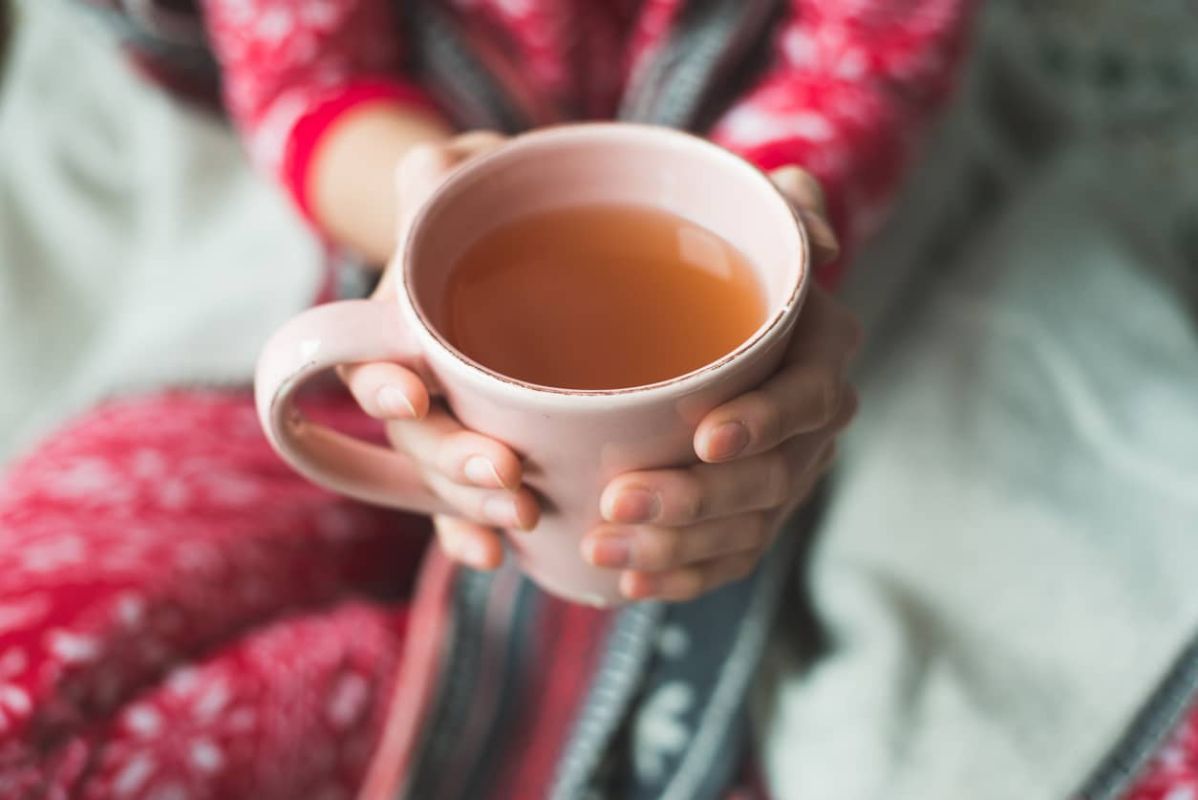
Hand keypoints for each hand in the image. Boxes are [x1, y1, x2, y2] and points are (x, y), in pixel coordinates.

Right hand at [340, 131, 540, 569]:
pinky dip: (477, 532)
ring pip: (447, 480)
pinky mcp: (495, 452)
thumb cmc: (491, 211)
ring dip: (473, 505)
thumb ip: (444, 175)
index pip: (374, 364)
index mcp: (394, 329)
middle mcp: (414, 386)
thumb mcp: (465, 178)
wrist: (526, 246)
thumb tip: (434, 170)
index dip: (386, 385)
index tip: (409, 394)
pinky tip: (501, 558)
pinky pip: (478, 504)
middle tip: (505, 477)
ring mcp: (453, 426)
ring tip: (519, 520)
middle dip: (451, 462)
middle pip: (417, 438)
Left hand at [582, 166, 862, 601]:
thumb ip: (783, 208)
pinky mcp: (754, 514)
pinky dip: (682, 577)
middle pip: (770, 479)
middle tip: (618, 502)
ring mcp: (785, 476)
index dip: (763, 423)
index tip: (703, 438)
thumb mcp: (753, 216)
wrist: (711, 313)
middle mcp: (812, 424)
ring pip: (745, 529)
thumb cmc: (726, 261)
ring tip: (602, 550)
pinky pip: (728, 559)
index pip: (806, 398)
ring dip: (676, 549)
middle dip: (697, 501)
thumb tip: (812, 227)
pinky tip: (629, 586)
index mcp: (822, 353)